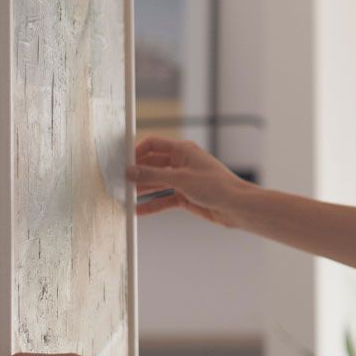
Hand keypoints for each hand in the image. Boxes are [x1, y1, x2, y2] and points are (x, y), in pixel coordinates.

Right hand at [126, 135, 245, 226]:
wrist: (237, 207)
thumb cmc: (217, 186)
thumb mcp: (181, 179)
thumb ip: (153, 175)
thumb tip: (130, 171)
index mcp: (183, 150)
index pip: (153, 144)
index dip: (136, 151)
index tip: (121, 162)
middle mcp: (182, 163)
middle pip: (152, 164)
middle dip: (136, 172)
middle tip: (118, 182)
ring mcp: (183, 180)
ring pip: (156, 182)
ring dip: (142, 189)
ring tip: (123, 196)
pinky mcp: (185, 196)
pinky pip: (163, 198)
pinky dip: (152, 204)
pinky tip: (137, 211)